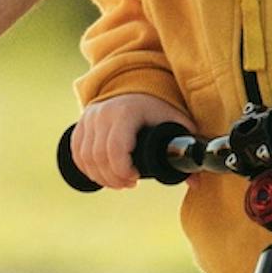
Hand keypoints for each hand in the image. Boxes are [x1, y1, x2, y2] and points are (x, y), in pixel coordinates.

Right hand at [71, 90, 195, 189]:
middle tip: (128, 184)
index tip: (135, 180)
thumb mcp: (176, 125)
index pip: (115, 148)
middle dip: (113, 178)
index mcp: (126, 111)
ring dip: (100, 175)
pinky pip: (77, 151)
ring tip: (117, 182)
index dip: (123, 171)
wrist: (138, 87)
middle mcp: (103, 112)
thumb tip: (195, 182)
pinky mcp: (82, 123)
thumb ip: (187, 151)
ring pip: (85, 156)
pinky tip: (100, 175)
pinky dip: (86, 167)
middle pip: (99, 156)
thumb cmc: (159, 109)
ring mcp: (89, 116)